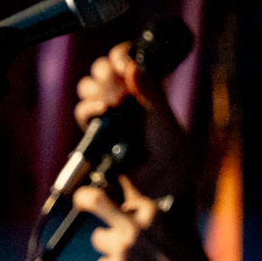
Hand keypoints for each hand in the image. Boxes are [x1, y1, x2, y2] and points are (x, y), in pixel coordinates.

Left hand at [71, 176, 217, 260]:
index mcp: (152, 213)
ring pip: (98, 237)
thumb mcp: (178, 228)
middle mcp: (134, 227)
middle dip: (84, 196)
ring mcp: (122, 250)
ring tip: (127, 255)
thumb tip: (131, 199)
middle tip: (80, 198)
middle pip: (96, 200)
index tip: (106, 188)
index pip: (125, 191)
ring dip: (108, 245)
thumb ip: (152, 214)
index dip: (116, 191)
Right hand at [75, 43, 192, 205]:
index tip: (121, 59)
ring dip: (94, 90)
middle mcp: (129, 105)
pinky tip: (99, 113)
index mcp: (149, 96)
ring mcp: (113, 122)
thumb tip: (132, 66)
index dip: (121, 57)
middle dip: (104, 72)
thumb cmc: (175, 166)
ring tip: (108, 101)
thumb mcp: (168, 127)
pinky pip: (86, 116)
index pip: (129, 64)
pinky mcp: (98, 140)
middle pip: (104, 74)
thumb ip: (152, 96)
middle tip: (112, 79)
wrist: (160, 204)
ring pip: (91, 92)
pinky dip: (88, 110)